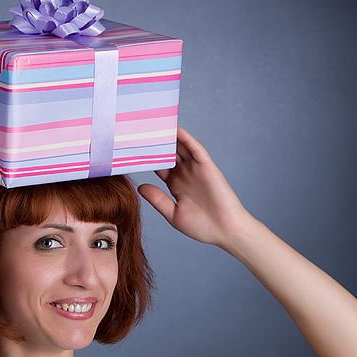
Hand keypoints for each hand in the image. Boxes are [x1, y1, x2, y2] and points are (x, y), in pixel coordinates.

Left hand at [137, 126, 255, 249]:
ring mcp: (195, 169)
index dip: (146, 157)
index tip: (130, 149)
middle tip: (139, 130)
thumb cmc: (202, 226)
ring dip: (169, 136)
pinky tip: (176, 130)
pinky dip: (187, 139)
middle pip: (167, 153)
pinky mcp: (207, 167)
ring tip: (154, 124)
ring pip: (180, 148)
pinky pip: (195, 150)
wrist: (225, 231)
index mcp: (175, 184)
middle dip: (155, 143)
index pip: (158, 166)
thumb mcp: (173, 214)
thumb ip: (157, 199)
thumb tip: (140, 187)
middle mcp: (184, 174)